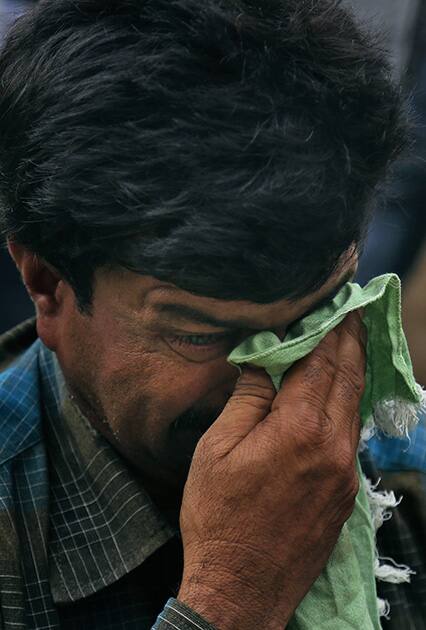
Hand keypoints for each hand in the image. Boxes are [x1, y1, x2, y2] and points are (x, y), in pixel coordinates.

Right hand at [177, 311, 365, 629]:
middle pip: (347, 379)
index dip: (327, 331)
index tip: (333, 307)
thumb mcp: (217, 449)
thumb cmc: (218, 515)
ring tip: (347, 345)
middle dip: (350, 342)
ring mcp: (345, 473)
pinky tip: (338, 396)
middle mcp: (333, 447)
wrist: (241, 586)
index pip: (321, 364)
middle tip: (349, 315)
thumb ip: (246, 399)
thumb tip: (261, 362)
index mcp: (299, 430)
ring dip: (352, 372)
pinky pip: (352, 436)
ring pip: (354, 407)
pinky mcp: (346, 493)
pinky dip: (348, 405)